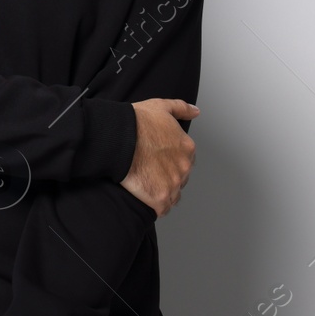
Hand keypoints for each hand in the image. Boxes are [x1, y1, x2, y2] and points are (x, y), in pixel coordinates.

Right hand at [120, 98, 199, 216]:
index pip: (184, 161)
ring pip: (173, 196)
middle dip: (167, 177)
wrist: (118, 137)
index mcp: (187, 148)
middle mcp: (184, 168)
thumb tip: (196, 111)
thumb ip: (181, 108)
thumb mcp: (161, 107)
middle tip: (149, 172)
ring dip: (162, 193)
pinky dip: (155, 206)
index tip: (157, 160)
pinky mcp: (159, 198)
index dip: (170, 161)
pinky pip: (162, 209)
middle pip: (180, 179)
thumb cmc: (137, 121)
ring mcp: (173, 184)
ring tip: (146, 186)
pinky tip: (145, 198)